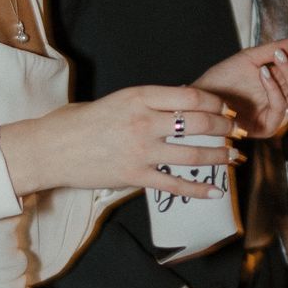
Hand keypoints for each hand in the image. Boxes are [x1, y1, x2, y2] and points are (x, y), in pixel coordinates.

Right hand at [0, 85, 238, 199]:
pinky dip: (198, 189)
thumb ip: (148, 103)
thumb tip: (182, 106)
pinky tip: (214, 192)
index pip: (191, 96)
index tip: (226, 109)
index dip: (216, 103)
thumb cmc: (80, 123)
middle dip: (224, 128)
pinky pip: (175, 184)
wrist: (51, 148)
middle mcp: (143, 121)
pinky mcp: (134, 176)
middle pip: (199, 122)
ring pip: (193, 153)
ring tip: (232, 158)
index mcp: (139, 96)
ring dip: (219, 157)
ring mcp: (140, 150)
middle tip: (236, 133)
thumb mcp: (117, 101)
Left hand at [197, 35, 287, 137]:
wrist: (200, 97)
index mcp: (285, 82)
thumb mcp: (252, 57)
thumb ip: (277, 49)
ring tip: (278, 56)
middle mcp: (286, 98)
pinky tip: (264, 73)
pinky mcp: (268, 126)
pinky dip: (275, 87)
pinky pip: (281, 107)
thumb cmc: (223, 78)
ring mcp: (278, 113)